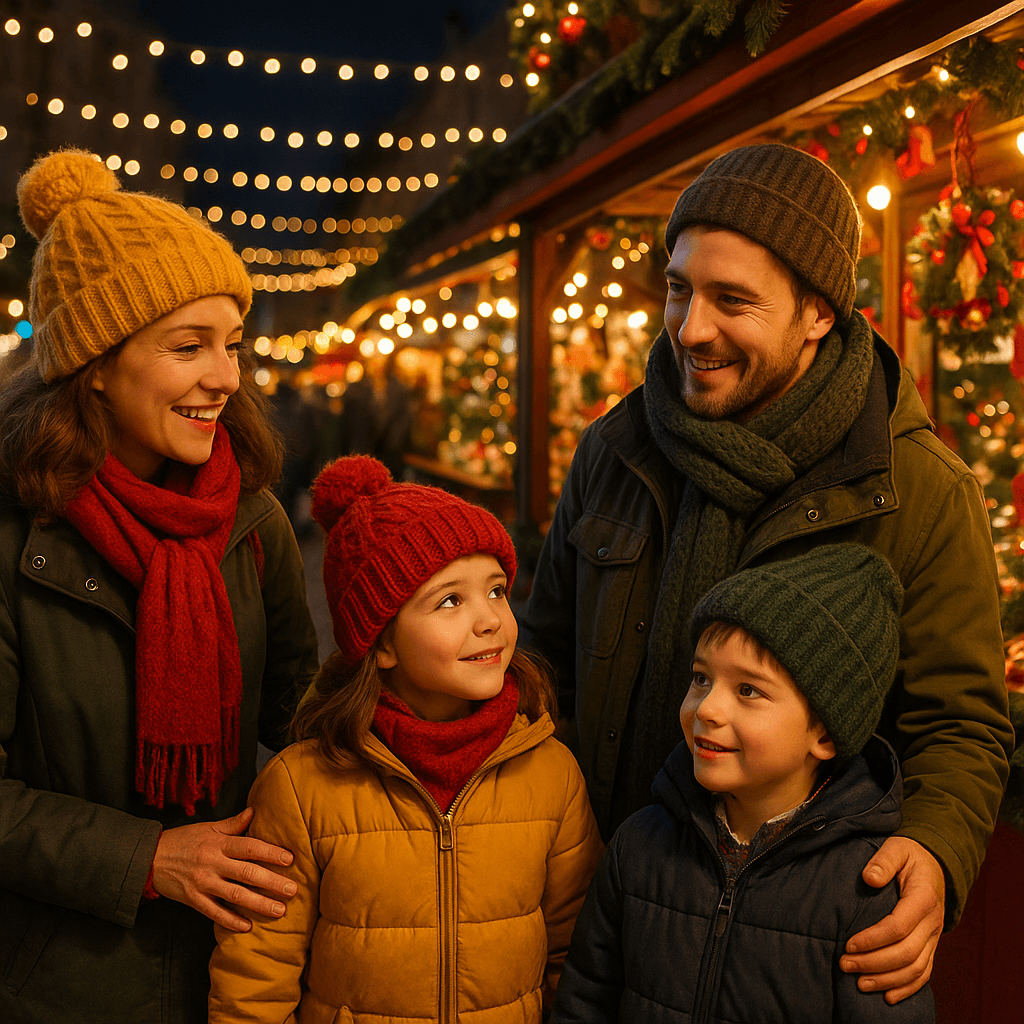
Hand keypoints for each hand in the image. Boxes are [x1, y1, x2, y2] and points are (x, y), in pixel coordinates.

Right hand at [152, 806, 296, 931]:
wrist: (151, 858)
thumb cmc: (184, 840)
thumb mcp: (209, 827)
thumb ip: (233, 824)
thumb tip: (254, 811)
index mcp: (219, 843)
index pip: (250, 847)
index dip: (270, 852)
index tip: (290, 859)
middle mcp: (213, 862)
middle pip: (247, 873)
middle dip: (272, 882)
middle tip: (293, 890)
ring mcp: (203, 883)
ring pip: (235, 895)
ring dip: (258, 904)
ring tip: (279, 910)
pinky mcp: (193, 900)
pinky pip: (214, 913)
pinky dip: (231, 921)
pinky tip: (248, 927)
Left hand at [840, 836, 944, 1003]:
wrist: (934, 863)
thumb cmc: (909, 855)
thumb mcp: (896, 848)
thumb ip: (883, 861)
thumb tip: (869, 878)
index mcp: (923, 898)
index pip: (899, 927)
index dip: (873, 939)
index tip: (849, 945)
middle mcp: (932, 922)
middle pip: (906, 953)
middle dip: (875, 963)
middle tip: (845, 965)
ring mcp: (934, 937)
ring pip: (915, 969)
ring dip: (887, 980)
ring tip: (859, 984)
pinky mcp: (931, 945)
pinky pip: (924, 973)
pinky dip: (907, 988)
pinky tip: (888, 997)